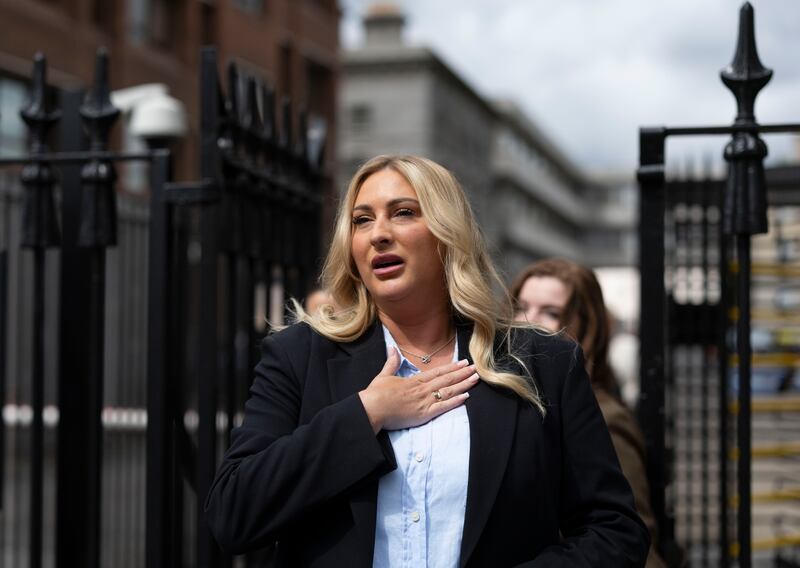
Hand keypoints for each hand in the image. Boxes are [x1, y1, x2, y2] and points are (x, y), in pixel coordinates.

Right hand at [358, 347, 479, 432]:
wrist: (372, 408)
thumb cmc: (376, 393)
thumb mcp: (384, 375)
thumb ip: (391, 362)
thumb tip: (392, 348)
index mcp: (414, 380)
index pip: (437, 372)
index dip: (451, 367)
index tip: (463, 362)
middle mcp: (422, 389)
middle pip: (446, 379)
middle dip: (462, 373)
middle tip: (475, 368)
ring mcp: (424, 401)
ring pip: (448, 391)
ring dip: (463, 384)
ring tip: (475, 379)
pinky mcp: (424, 413)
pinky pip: (443, 406)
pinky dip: (455, 401)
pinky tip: (466, 396)